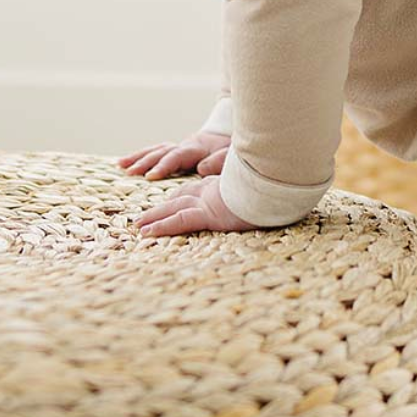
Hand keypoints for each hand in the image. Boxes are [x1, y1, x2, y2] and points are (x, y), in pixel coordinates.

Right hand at [118, 129, 230, 179]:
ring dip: (138, 158)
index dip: (164, 165)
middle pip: (162, 152)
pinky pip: (155, 152)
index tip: (151, 175)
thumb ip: (218, 161)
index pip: (177, 156)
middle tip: (130, 173)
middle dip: (146, 163)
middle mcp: (184, 145)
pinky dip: (139, 156)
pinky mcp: (174, 150)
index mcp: (196, 148)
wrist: (230, 136)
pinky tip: (123, 163)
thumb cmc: (230, 150)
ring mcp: (178, 147)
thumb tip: (202, 168)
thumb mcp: (230, 154)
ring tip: (121, 166)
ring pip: (155, 150)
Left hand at [132, 174, 261, 236]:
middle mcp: (211, 191)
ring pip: (174, 209)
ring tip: (139, 227)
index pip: (194, 189)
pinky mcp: (210, 213)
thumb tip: (261, 190)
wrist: (278, 183)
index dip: (179, 195)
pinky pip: (180, 221)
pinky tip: (148, 233)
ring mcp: (209, 200)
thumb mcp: (258, 185)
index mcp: (221, 185)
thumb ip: (251, 186)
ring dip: (154, 217)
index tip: (168, 202)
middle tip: (144, 217)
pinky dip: (162, 226)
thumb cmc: (272, 186)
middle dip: (161, 208)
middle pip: (180, 198)